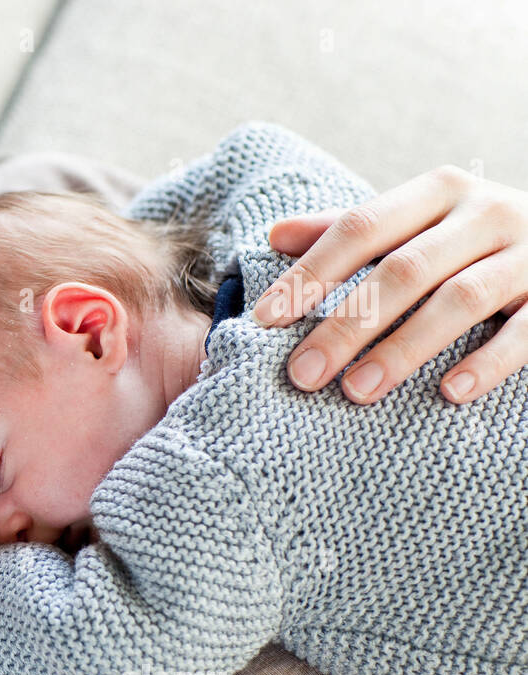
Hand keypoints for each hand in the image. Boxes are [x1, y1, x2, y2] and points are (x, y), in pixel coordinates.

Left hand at [251, 165, 527, 404]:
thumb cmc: (471, 238)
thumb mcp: (417, 221)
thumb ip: (350, 229)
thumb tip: (275, 235)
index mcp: (439, 192)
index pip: (361, 227)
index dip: (310, 273)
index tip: (264, 319)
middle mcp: (486, 213)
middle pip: (403, 270)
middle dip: (346, 325)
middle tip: (302, 374)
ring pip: (459, 300)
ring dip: (403, 349)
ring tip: (356, 391)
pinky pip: (527, 330)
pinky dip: (488, 361)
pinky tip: (449, 392)